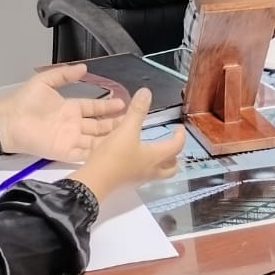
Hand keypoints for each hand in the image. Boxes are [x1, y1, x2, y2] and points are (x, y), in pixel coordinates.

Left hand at [0, 64, 125, 162]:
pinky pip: (85, 154)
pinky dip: (98, 153)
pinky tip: (112, 151)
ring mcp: (71, 139)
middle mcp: (74, 124)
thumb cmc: (24, 101)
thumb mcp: (44, 82)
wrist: (8, 123)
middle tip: (134, 119)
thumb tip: (84, 67)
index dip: (109, 106)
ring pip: (96, 140)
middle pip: (99, 125)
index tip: (125, 102)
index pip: (94, 108)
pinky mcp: (65, 153)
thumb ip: (64, 75)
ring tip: (128, 134)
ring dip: (111, 137)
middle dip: (115, 122)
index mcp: (70, 108)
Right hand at [68, 89, 184, 202]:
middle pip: (172, 167)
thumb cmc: (113, 155)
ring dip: (162, 162)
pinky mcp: (128, 182)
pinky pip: (145, 174)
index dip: (180, 136)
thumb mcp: (125, 130)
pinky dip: (147, 166)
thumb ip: (136, 111)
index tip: (179, 127)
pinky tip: (136, 158)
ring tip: (155, 150)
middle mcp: (151, 170)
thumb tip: (147, 92)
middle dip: (174, 155)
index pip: (176, 146)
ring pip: (159, 172)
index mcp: (155, 157)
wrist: (94, 181)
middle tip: (171, 143)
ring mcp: (140, 178)